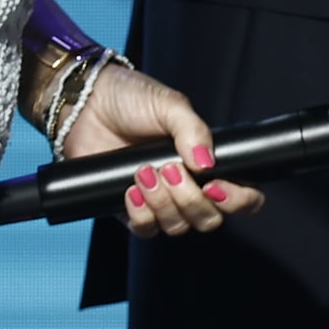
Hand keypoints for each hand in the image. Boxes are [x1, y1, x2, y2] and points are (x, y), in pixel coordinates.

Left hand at [67, 58, 259, 238]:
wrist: (86, 104)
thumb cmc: (130, 99)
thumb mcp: (170, 105)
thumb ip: (194, 130)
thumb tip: (207, 162)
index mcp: (207, 162)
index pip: (241, 195)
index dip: (237, 200)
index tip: (215, 185)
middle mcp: (187, 186)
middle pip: (208, 219)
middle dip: (191, 200)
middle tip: (171, 170)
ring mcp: (160, 201)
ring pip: (177, 226)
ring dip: (163, 203)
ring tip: (145, 171)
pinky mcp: (130, 210)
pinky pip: (145, 230)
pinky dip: (141, 214)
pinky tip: (131, 189)